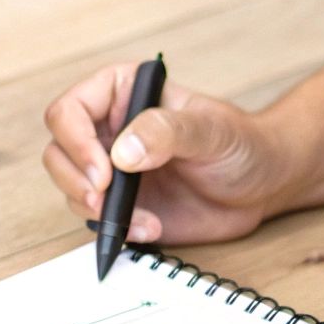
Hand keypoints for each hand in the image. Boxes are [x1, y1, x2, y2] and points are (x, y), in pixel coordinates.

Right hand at [40, 63, 297, 244]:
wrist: (264, 184)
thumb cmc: (242, 143)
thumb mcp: (211, 129)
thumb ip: (167, 131)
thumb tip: (122, 153)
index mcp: (119, 94)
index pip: (69, 111)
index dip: (76, 141)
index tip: (105, 170)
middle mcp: (107, 130)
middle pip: (58, 151)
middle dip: (76, 180)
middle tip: (104, 199)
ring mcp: (111, 168)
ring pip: (69, 187)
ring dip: (94, 208)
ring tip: (140, 218)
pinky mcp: (120, 203)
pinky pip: (95, 218)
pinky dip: (115, 229)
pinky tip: (150, 227)